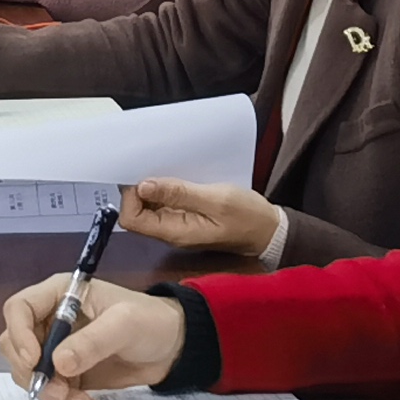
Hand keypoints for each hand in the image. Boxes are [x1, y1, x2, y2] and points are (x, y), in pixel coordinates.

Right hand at [0, 275, 185, 399]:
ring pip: (29, 373)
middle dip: (33, 372)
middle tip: (60, 390)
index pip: (19, 309)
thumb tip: (58, 364)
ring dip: (49, 393)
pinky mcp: (68, 374)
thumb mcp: (124, 324)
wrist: (174, 347)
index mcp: (59, 295)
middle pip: (15, 345)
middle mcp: (51, 320)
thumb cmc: (151, 321)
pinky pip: (50, 390)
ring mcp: (57, 349)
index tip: (35, 360)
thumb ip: (92, 342)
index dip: (19, 334)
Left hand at [117, 177, 279, 258]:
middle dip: (138, 189)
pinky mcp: (186, 216)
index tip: (143, 176)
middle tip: (152, 166)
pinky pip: (165, 203)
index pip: (132, 220)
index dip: (130, 198)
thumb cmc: (247, 217)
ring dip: (152, 188)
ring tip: (163, 167)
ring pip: (150, 207)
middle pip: (137, 213)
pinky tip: (174, 175)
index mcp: (175, 232)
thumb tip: (142, 186)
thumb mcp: (216, 200)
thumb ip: (179, 193)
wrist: (269, 230)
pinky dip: (164, 189)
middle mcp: (171, 231)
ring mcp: (178, 224)